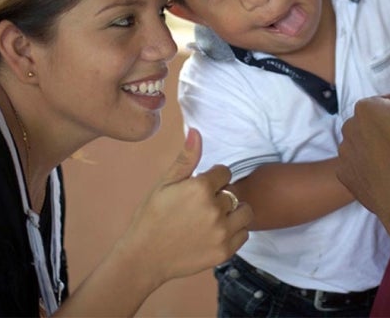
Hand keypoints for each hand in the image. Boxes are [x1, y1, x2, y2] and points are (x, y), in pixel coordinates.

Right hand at [118, 128, 252, 287]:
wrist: (144, 258)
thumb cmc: (151, 218)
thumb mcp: (164, 184)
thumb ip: (186, 158)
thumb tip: (196, 131)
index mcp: (200, 188)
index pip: (224, 172)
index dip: (212, 179)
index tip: (199, 189)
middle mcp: (215, 209)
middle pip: (233, 192)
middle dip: (220, 196)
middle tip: (200, 208)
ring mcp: (222, 232)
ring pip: (245, 212)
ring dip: (234, 212)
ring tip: (214, 218)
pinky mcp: (225, 251)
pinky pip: (244, 234)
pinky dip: (234, 232)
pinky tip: (216, 233)